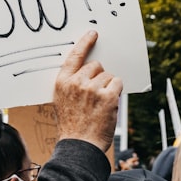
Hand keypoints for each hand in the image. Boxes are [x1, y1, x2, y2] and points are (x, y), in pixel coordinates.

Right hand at [53, 30, 122, 151]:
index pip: (74, 56)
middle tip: (95, 95)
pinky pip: (117, 83)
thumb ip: (72, 84)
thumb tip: (89, 70)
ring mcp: (92, 88)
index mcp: (62, 82)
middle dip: (99, 77)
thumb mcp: (62, 101)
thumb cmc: (72, 126)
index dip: (85, 43)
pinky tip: (109, 105)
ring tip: (100, 105)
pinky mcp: (107, 96)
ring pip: (108, 76)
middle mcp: (76, 82)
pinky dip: (116, 92)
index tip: (93, 34)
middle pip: (95, 66)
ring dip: (108, 87)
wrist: (79, 146)